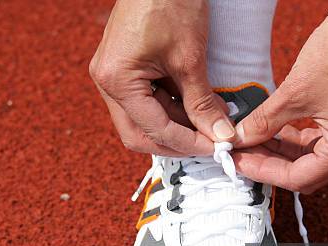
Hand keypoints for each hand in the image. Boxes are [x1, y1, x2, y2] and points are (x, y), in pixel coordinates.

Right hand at [90, 0, 234, 155]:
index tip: (216, 148)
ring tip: (208, 122)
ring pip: (144, 121)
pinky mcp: (125, 70)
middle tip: (209, 143)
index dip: (188, 143)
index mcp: (116, 79)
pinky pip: (146, 103)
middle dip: (176, 142)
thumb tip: (220, 136)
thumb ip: (202, 103)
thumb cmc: (171, 2)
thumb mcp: (190, 59)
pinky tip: (196, 107)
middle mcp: (107, 83)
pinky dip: (172, 109)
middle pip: (140, 134)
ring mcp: (113, 76)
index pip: (153, 129)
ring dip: (176, 126)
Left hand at [233, 0, 327, 192]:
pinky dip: (294, 138)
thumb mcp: (294, 93)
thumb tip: (240, 138)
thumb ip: (264, 122)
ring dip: (280, 151)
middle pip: (305, 172)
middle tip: (242, 153)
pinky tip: (272, 129)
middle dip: (270, 163)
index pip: (298, 178)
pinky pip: (318, 140)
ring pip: (310, 157)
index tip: (239, 161)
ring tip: (251, 140)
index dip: (263, 171)